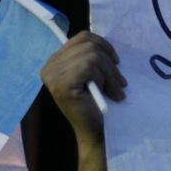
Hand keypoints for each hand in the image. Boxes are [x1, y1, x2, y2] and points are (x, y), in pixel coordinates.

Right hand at [41, 31, 125, 145]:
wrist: (95, 133)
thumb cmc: (97, 105)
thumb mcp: (94, 76)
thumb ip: (91, 58)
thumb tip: (104, 43)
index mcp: (55, 62)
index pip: (81, 37)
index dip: (103, 45)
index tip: (116, 62)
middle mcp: (49, 66)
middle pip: (88, 45)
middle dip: (109, 63)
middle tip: (121, 82)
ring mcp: (53, 75)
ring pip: (92, 55)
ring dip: (110, 74)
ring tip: (117, 90)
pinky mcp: (62, 84)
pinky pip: (90, 67)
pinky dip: (105, 79)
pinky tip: (110, 94)